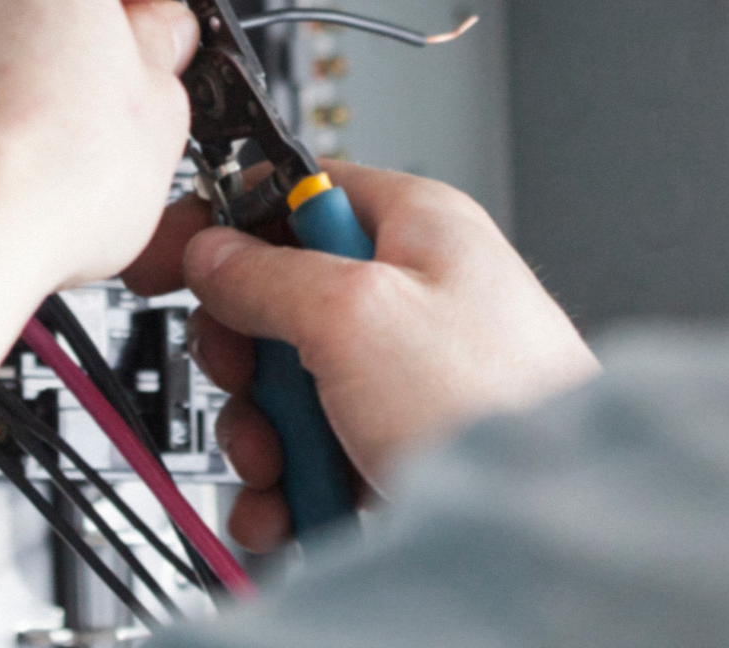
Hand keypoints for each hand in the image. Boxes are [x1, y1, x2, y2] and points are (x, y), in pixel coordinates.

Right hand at [123, 159, 599, 551]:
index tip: (176, 258)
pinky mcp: (398, 449)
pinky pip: (312, 455)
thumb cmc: (496, 406)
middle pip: (279, 303)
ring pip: (288, 389)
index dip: (231, 225)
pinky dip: (289, 487)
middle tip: (251, 383)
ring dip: (264, 436)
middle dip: (247, 360)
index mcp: (416, 228)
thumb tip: (212, 252)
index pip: (298, 194)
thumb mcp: (356, 314)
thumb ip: (268, 274)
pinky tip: (291, 509)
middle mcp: (413, 296)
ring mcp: (406, 380)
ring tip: (285, 467)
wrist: (552, 533)